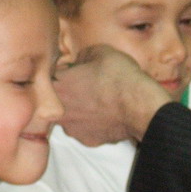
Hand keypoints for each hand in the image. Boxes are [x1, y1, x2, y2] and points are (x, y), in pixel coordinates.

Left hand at [54, 45, 170, 144]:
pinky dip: (93, 123)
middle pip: (59, 99)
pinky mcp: (87, 140)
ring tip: (100, 102)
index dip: (65, 71)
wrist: (139, 107)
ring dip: (81, 110)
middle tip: (89, 86)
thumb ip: (82, 56)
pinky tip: (106, 115)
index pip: (51, 75)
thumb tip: (80, 60)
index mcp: (56, 86)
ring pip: (71, 116)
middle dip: (71, 92)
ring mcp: (72, 128)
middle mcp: (59, 110)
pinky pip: (86, 129)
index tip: (77, 70)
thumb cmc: (119, 77)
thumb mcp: (100, 51)